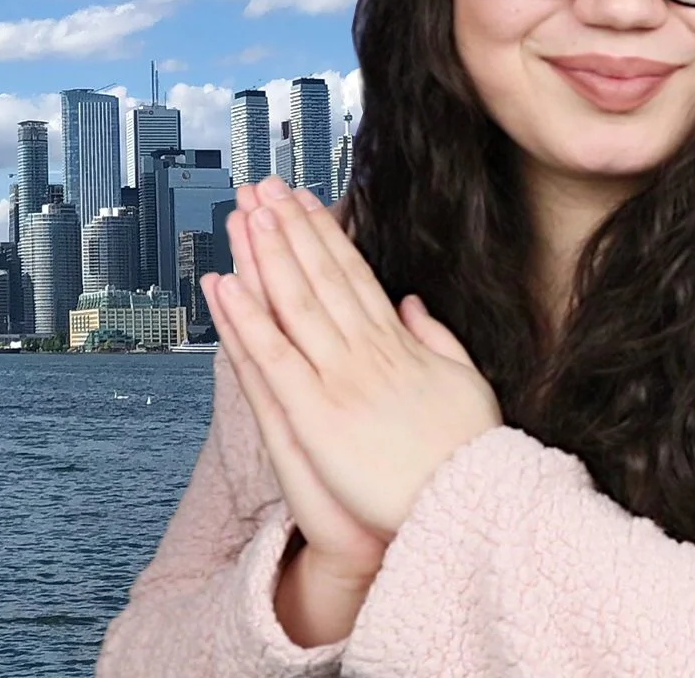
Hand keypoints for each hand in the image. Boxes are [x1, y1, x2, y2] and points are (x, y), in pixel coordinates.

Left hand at [218, 176, 503, 539]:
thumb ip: (435, 337)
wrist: (470, 508)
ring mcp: (339, 379)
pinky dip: (246, 319)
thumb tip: (411, 302)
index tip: (303, 200)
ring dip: (266, 254)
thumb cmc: (467, 456)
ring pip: (293, 302)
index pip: (353, 274)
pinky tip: (224, 283)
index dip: (324, 234)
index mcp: (398, 343)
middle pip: (319, 275)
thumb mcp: (464, 382)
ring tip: (245, 211)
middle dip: (289, 227)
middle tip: (263, 186)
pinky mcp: (315, 415)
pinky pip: (272, 358)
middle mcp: (366, 351)